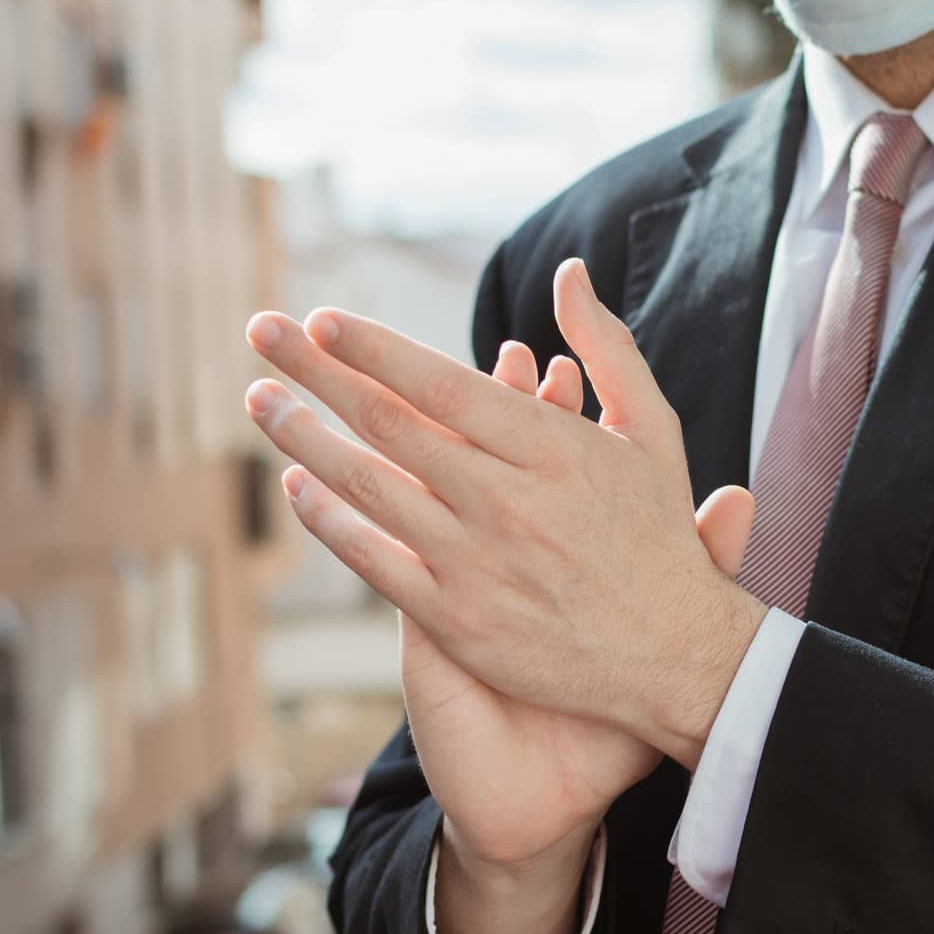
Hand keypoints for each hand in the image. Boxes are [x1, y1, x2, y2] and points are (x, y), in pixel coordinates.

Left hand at [244, 259, 767, 774]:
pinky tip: (298, 486)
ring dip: (305, 438)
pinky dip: (329, 521)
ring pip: (370, 487)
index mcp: (553, 448)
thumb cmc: (659, 539)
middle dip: (317, 370)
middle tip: (264, 331)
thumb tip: (568, 274)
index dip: (375, 348)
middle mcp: (509, 502)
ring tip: (258, 399)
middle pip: (391, 423)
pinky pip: (374, 561)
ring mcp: (478, 563)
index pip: (442, 381)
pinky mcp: (458, 620)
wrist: (675, 658)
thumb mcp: (653, 433)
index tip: (325, 320)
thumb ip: (607, 349)